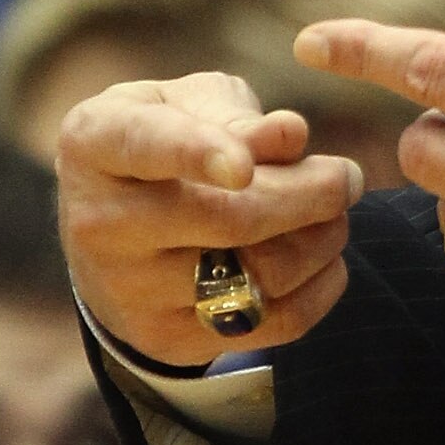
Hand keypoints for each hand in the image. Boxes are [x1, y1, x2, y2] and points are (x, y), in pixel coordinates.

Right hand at [55, 72, 364, 367]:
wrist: (108, 228)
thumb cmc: (165, 139)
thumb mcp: (187, 103)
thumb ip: (237, 115)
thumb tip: (292, 135)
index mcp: (97, 141)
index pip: (148, 145)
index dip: (199, 154)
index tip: (244, 166)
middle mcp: (100, 222)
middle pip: (226, 220)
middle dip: (308, 195)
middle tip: (348, 176)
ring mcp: (129, 291)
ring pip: (258, 274)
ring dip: (320, 239)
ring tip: (334, 211)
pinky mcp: (169, 340)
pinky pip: (271, 323)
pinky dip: (320, 287)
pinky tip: (325, 256)